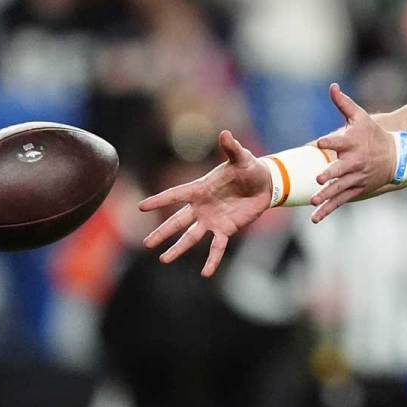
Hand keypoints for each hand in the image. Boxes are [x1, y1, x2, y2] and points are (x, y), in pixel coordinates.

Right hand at [137, 130, 271, 276]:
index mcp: (200, 188)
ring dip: (178, 248)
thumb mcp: (241, 158)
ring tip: (163, 260)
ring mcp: (212, 220)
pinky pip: (217, 247)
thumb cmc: (249, 168)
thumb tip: (225, 133)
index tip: (141, 207)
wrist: (264, 184)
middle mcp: (202, 207)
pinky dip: (212, 260)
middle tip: (146, 243)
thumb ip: (231, 148)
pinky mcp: (226, 230)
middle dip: (162, 232)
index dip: (159, 200)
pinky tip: (205, 273)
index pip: (176, 195)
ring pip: (191, 237)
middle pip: (178, 221)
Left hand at [310, 83, 396, 223]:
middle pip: (341, 169)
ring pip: (339, 188)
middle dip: (331, 174)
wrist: (396, 156)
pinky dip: (328, 210)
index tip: (319, 143)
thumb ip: (344, 104)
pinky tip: (315, 218)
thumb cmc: (373, 134)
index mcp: (352, 143)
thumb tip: (332, 86)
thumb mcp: (360, 117)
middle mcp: (354, 161)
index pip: (339, 141)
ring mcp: (356, 177)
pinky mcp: (356, 189)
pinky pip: (340, 201)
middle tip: (321, 178)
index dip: (329, 142)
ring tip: (314, 200)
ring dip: (327, 195)